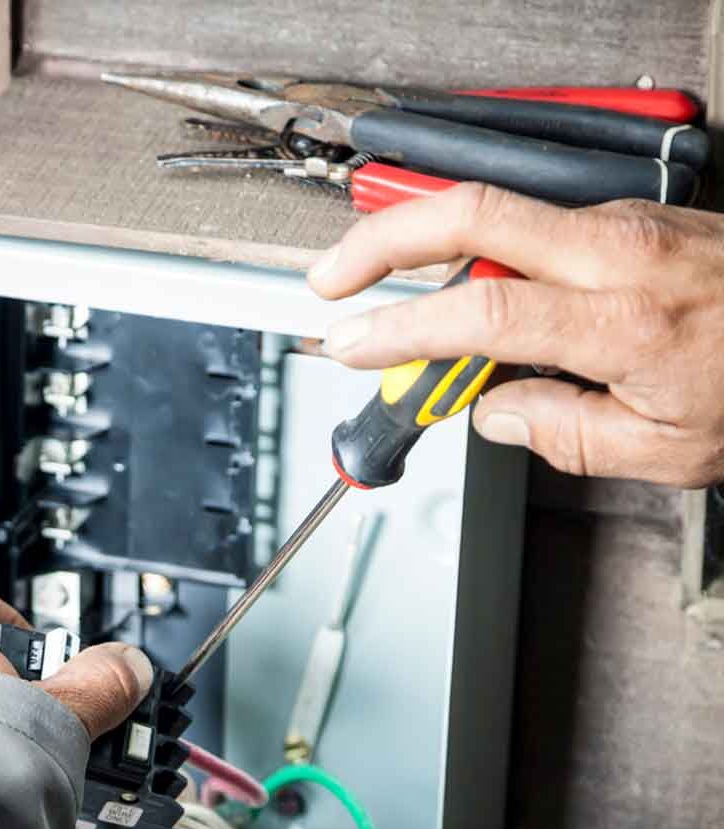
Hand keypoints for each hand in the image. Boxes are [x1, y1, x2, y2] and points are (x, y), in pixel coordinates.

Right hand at [308, 183, 723, 487]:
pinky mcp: (628, 216)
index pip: (483, 313)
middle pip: (472, 212)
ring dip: (422, 243)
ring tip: (383, 296)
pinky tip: (461, 291)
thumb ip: (564, 434)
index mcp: (623, 320)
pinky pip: (533, 225)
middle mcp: (617, 252)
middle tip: (332, 277)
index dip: (404, 328)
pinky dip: (478, 253)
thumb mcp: (666, 448)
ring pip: (496, 210)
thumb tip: (495, 415)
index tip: (354, 345)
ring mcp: (623, 223)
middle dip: (382, 239)